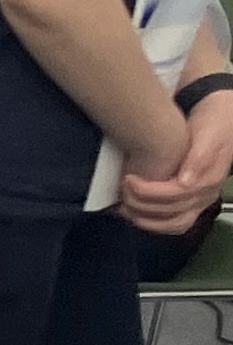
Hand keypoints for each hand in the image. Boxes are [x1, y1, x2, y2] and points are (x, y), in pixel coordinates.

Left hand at [124, 101, 232, 232]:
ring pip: (173, 223)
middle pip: (172, 211)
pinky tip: (134, 214)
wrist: (223, 121)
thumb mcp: (208, 134)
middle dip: (142, 204)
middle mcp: (205, 195)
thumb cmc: (214, 124)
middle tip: (121, 192)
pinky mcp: (191, 203)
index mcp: (208, 179)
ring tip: (123, 208)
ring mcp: (200, 201)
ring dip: (145, 219)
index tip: (129, 180)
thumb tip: (185, 183)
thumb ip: (199, 157)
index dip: (149, 191)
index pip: (176, 195)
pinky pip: (173, 222)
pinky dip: (152, 222)